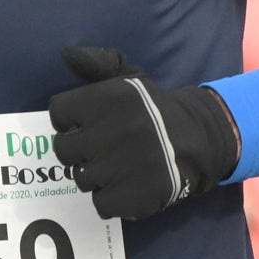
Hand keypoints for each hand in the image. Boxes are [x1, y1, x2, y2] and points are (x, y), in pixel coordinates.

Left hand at [47, 46, 242, 218]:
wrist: (200, 140)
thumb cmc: (156, 110)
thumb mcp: (130, 79)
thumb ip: (98, 64)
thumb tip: (68, 54)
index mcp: (107, 99)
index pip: (59, 113)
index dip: (69, 121)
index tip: (85, 125)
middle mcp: (111, 132)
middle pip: (63, 150)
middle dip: (78, 151)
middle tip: (100, 150)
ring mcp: (121, 167)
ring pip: (81, 178)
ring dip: (96, 176)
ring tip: (118, 167)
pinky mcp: (133, 196)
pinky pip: (100, 203)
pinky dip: (111, 199)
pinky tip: (126, 186)